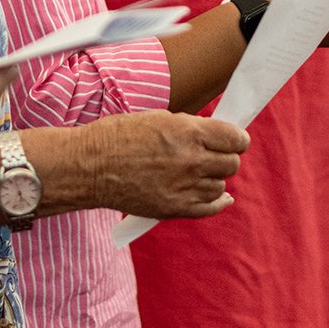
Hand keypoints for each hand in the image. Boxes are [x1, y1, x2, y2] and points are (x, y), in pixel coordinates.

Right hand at [86, 110, 248, 219]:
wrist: (91, 166)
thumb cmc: (120, 136)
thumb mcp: (160, 119)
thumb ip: (193, 128)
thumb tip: (217, 137)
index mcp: (188, 132)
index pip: (235, 139)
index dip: (237, 139)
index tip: (234, 140)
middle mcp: (191, 160)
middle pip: (232, 163)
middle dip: (226, 157)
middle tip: (214, 155)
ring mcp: (184, 187)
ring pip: (221, 185)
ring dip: (214, 178)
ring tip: (197, 172)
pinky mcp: (174, 209)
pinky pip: (210, 208)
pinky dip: (218, 201)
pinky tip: (221, 197)